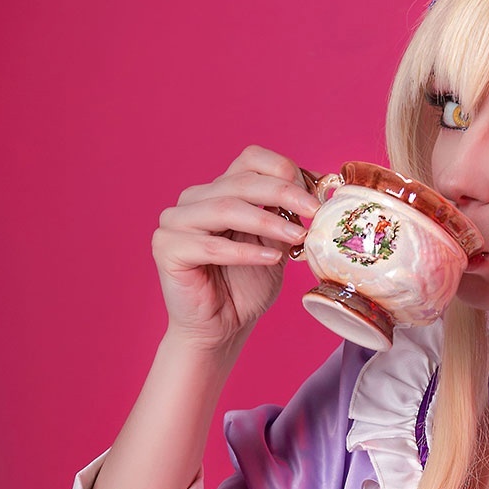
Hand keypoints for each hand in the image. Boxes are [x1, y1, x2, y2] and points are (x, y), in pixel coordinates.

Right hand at [152, 145, 321, 350]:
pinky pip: (210, 246)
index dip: (284, 170)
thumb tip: (321, 190)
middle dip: (284, 193)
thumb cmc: (245, 287)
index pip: (250, 160)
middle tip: (315, 210)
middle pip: (241, 182)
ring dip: (267, 221)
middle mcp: (194, 199)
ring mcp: (175, 221)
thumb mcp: (276, 245)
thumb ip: (288, 217)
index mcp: (219, 190)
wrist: (221, 328)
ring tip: (297, 236)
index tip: (315, 195)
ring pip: (225, 208)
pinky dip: (245, 251)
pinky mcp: (167, 249)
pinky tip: (270, 259)